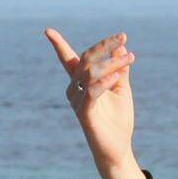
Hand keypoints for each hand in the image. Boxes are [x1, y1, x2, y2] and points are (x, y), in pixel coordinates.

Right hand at [44, 27, 135, 163]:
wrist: (118, 147)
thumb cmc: (117, 118)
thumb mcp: (120, 88)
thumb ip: (118, 68)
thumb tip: (121, 46)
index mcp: (80, 82)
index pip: (68, 60)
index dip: (57, 45)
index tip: (47, 31)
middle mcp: (74, 89)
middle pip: (85, 60)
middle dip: (104, 47)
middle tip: (123, 39)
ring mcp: (77, 101)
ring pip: (90, 73)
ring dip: (112, 63)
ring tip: (130, 58)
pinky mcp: (84, 113)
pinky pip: (91, 92)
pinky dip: (104, 82)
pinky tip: (117, 76)